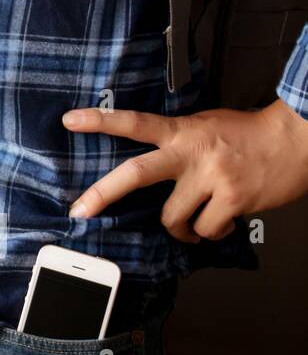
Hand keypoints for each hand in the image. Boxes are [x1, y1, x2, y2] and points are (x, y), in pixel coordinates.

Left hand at [62, 99, 307, 241]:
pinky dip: (210, 233)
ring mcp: (211, 177)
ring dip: (180, 229)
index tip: (68, 120)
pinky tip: (222, 222)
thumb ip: (175, 140)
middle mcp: (191, 153)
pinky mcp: (234, 200)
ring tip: (192, 224)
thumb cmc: (247, 133)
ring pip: (173, 218)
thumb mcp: (203, 125)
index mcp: (181, 130)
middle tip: (78, 211)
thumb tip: (150, 165)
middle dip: (103, 194)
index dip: (100, 120)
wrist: (295, 138)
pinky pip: (207, 230)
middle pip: (136, 173)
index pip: (134, 122)